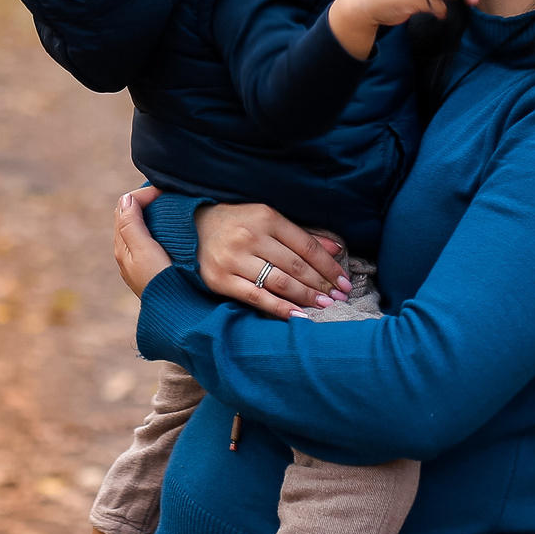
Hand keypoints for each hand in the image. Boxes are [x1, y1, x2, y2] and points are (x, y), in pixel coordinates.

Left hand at [114, 187, 174, 298]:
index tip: (166, 190)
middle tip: (169, 193)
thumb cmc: (160, 280)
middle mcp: (127, 253)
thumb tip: (126, 198)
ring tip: (171, 205)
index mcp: (122, 246)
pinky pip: (149, 239)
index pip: (126, 207)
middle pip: (130, 215)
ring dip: (152, 213)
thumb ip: (132, 225)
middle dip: (146, 201)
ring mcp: (139, 261)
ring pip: (140, 227)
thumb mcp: (144, 250)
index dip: (143, 194)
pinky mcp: (151, 267)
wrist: (175, 312)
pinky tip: (172, 227)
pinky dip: (157, 226)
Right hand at [195, 203, 350, 317]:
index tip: (344, 281)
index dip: (328, 266)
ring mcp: (234, 259)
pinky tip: (296, 315)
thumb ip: (301, 235)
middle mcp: (250, 237)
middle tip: (340, 298)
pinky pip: (256, 297)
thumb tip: (336, 250)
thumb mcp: (267, 219)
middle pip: (295, 266)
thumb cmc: (236, 223)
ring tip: (324, 306)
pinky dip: (278, 308)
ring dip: (306, 297)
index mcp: (266, 218)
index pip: (306, 246)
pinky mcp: (220, 279)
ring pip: (279, 282)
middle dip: (321, 284)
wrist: (190, 226)